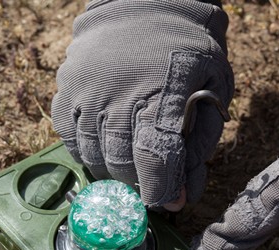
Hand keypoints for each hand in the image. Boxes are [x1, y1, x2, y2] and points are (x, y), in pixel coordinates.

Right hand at [51, 0, 233, 208]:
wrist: (148, 0)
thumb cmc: (188, 50)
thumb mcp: (213, 92)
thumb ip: (198, 147)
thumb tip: (183, 197)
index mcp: (162, 93)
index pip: (154, 159)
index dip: (161, 189)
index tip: (170, 200)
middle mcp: (118, 94)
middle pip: (121, 164)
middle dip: (140, 181)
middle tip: (152, 175)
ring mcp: (85, 91)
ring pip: (93, 155)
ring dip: (113, 168)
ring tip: (130, 156)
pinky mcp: (65, 87)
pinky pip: (68, 137)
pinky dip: (86, 150)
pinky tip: (104, 142)